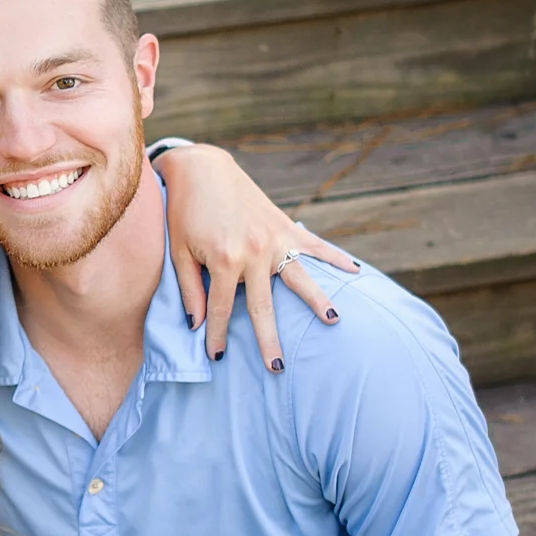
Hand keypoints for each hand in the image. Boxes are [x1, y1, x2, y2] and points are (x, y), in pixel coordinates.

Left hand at [154, 143, 359, 371]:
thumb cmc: (184, 212)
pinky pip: (316, 245)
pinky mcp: (285, 226)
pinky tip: (356, 272)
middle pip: (264, 306)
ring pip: (301, 278)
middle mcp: (255, 253)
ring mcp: (275, 239)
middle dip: (269, 339)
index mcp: (225, 261)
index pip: (222, 309)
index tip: (216, 356)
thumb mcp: (179, 252)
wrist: (202, 169)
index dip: (217, 334)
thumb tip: (199, 324)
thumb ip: (190, 289)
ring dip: (317, 301)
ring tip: (333, 321)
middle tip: (276, 366)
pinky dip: (336, 258)